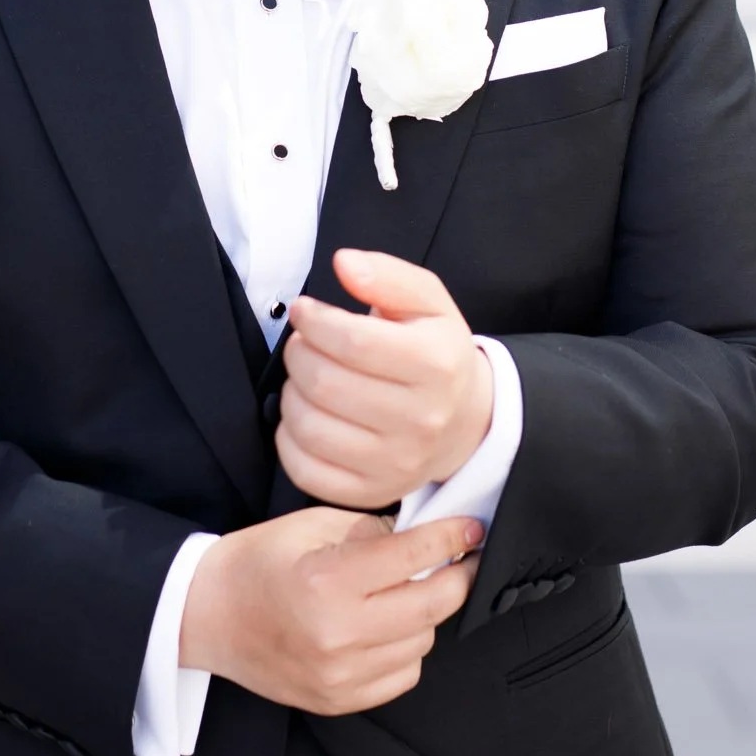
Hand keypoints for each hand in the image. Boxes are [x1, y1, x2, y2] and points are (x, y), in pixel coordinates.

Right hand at [179, 504, 481, 713]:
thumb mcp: (311, 526)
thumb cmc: (257, 564)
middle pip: (433, 605)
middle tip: (460, 561)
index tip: (471, 530)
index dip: (452, 539)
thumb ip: (372, 530)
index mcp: (328, 580)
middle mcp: (337, 633)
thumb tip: (425, 535)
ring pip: (423, 641)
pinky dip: (406, 649)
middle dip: (457, 578)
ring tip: (404, 593)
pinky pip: (403, 675)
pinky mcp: (338, 700)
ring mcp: (339, 674)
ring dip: (425, 614)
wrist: (207, 616)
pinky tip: (385, 628)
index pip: (414, 556)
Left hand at [275, 249, 493, 511]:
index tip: (305, 311)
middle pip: (325, 383)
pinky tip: (306, 415)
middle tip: (303, 344)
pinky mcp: (372, 492)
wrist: (466, 422)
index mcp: (437, 364)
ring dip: (291, 393)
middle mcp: (421, 420)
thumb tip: (344, 263)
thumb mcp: (428, 301)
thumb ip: (387, 274)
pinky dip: (289, 439)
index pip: (352, 341)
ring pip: (309, 426)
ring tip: (306, 378)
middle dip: (298, 354)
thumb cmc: (436, 353)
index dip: (314, 320)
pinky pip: (305, 470)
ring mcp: (397, 464)